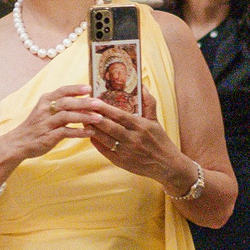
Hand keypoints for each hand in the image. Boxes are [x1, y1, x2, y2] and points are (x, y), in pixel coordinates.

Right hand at [0, 84, 93, 164]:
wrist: (19, 142)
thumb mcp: (45, 110)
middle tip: (98, 103)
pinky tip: (90, 132)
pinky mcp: (48, 136)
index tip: (89, 88)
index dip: (76, 89)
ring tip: (98, 118)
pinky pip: (66, 132)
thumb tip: (84, 100)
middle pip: (66, 103)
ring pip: (67, 117)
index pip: (62, 91)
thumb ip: (60, 104)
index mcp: (45, 101)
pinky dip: (79, 132)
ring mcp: (46, 123)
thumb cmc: (37, 125)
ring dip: (84, 117)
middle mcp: (45, 110)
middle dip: (84, 102)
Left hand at [70, 90, 195, 190]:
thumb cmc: (160, 140)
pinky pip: (105, 151)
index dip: (105, 108)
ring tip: (82, 120)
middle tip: (82, 108)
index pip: (120, 115)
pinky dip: (96, 142)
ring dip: (92, 129)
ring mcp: (126, 152)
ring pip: (105, 139)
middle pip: (109, 127)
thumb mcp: (155, 120)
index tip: (93, 100)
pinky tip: (89, 134)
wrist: (167, 166)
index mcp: (142, 127)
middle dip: (94, 117)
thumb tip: (141, 84)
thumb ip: (148, 102)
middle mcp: (133, 139)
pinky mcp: (121, 162)